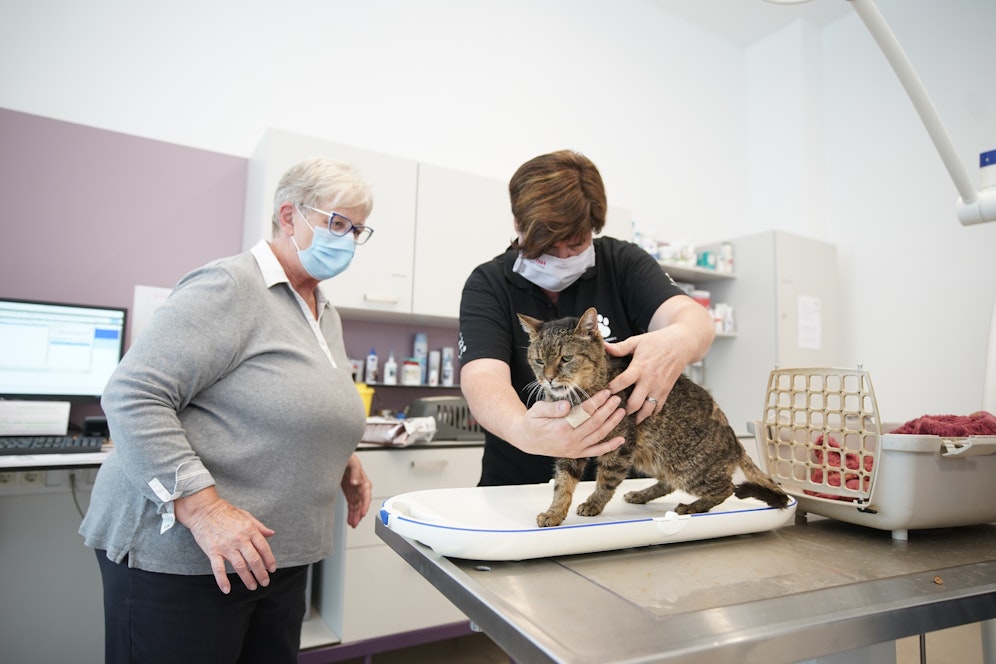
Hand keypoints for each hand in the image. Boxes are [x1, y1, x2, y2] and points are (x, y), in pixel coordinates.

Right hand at [174, 486, 276, 593]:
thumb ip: (259, 526)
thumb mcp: (246, 515)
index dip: (269, 560)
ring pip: (240, 566)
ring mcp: (226, 546)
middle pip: (254, 560)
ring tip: (252, 587)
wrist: (204, 509)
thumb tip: (271, 533)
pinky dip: (222, 580)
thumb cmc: (226, 512)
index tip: (272, 570)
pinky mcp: (213, 551)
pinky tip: (227, 590)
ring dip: (247, 579)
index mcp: (249, 530)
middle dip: (261, 573)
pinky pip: (218, 569)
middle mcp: (240, 539)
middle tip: (265, 582)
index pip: (264, 548)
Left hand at [340, 454, 371, 527]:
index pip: (366, 494)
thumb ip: (355, 470)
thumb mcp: (351, 460)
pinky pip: (351, 503)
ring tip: (352, 524)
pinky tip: (350, 519)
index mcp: (362, 478)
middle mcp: (359, 485)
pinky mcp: (348, 491)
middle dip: (359, 513)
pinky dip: (351, 511)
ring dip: (355, 515)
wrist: (334, 454)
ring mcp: (354, 489)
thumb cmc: (344, 455)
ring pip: (356, 505)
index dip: (365, 504)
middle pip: (361, 502)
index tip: (363, 513)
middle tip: (355, 523)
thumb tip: (356, 482)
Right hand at [510, 389, 626, 457]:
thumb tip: (566, 406)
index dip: (597, 402)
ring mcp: (575, 449)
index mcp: (561, 428)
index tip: (606, 392)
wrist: (526, 440)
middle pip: (595, 423)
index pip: (585, 413)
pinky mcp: (576, 454)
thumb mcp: (537, 410)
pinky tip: (621, 440)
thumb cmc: (532, 421)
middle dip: (608, 409)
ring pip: (599, 435)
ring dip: (612, 423)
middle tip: (617, 398)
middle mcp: (571, 440)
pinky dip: (609, 446)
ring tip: (621, 411)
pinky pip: (596, 451)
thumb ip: (552, 408)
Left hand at [604, 329, 686, 423]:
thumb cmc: (658, 341)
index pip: (622, 382)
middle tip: (614, 410)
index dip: (611, 389)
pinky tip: (643, 413)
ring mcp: (659, 387)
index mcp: (640, 367)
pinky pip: (658, 407)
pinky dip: (650, 413)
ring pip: (647, 409)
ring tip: (628, 417)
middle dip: (623, 409)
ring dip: (637, 416)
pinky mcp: (667, 391)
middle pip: (634, 402)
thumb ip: (620, 347)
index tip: (603, 392)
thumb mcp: (637, 341)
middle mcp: (649, 380)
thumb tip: (604, 347)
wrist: (682, 345)